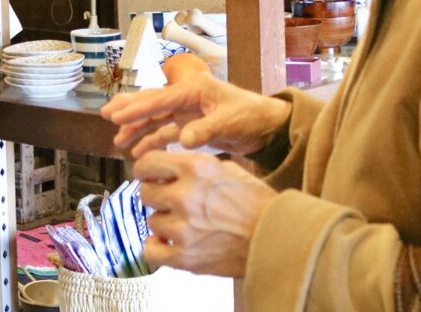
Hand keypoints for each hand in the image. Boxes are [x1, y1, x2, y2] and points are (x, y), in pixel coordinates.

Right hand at [101, 75, 289, 157]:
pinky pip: (166, 132)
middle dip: (128, 110)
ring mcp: (188, 111)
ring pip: (155, 118)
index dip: (136, 108)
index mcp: (194, 89)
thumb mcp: (229, 122)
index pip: (159, 99)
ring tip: (117, 140)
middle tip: (105, 115)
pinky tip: (139, 151)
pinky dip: (152, 140)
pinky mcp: (191, 125)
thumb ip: (206, 131)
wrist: (268, 127)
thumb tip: (184, 140)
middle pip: (152, 102)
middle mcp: (186, 97)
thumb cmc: (252, 116)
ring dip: (137, 129)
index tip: (115, 116)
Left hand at [136, 150, 275, 277]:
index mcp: (195, 168)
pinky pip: (152, 251)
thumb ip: (193, 166)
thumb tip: (168, 166)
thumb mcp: (225, 168)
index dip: (144, 169)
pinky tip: (166, 243)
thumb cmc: (255, 202)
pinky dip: (156, 248)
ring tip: (180, 223)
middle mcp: (185, 195)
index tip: (147, 174)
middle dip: (155, 195)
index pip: (147, 163)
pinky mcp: (186, 257)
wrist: (276, 237)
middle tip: (167, 200)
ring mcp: (184, 228)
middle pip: (146, 192)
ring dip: (163, 222)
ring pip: (152, 221)